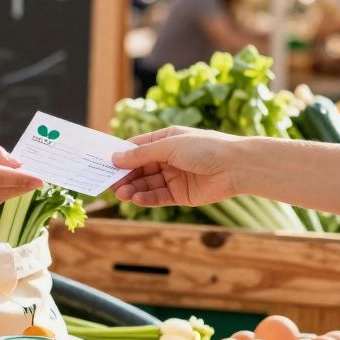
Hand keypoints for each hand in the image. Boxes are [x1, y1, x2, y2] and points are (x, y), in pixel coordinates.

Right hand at [110, 126, 245, 206]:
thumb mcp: (169, 146)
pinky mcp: (181, 195)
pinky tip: (136, 199)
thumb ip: (141, 154)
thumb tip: (115, 158)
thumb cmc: (205, 148)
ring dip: (133, 188)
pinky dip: (146, 198)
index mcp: (165, 140)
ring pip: (147, 184)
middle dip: (124, 176)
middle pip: (139, 168)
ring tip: (121, 194)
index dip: (120, 156)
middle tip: (108, 184)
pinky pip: (159, 197)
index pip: (136, 148)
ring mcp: (174, 177)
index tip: (102, 164)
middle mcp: (168, 158)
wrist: (237, 167)